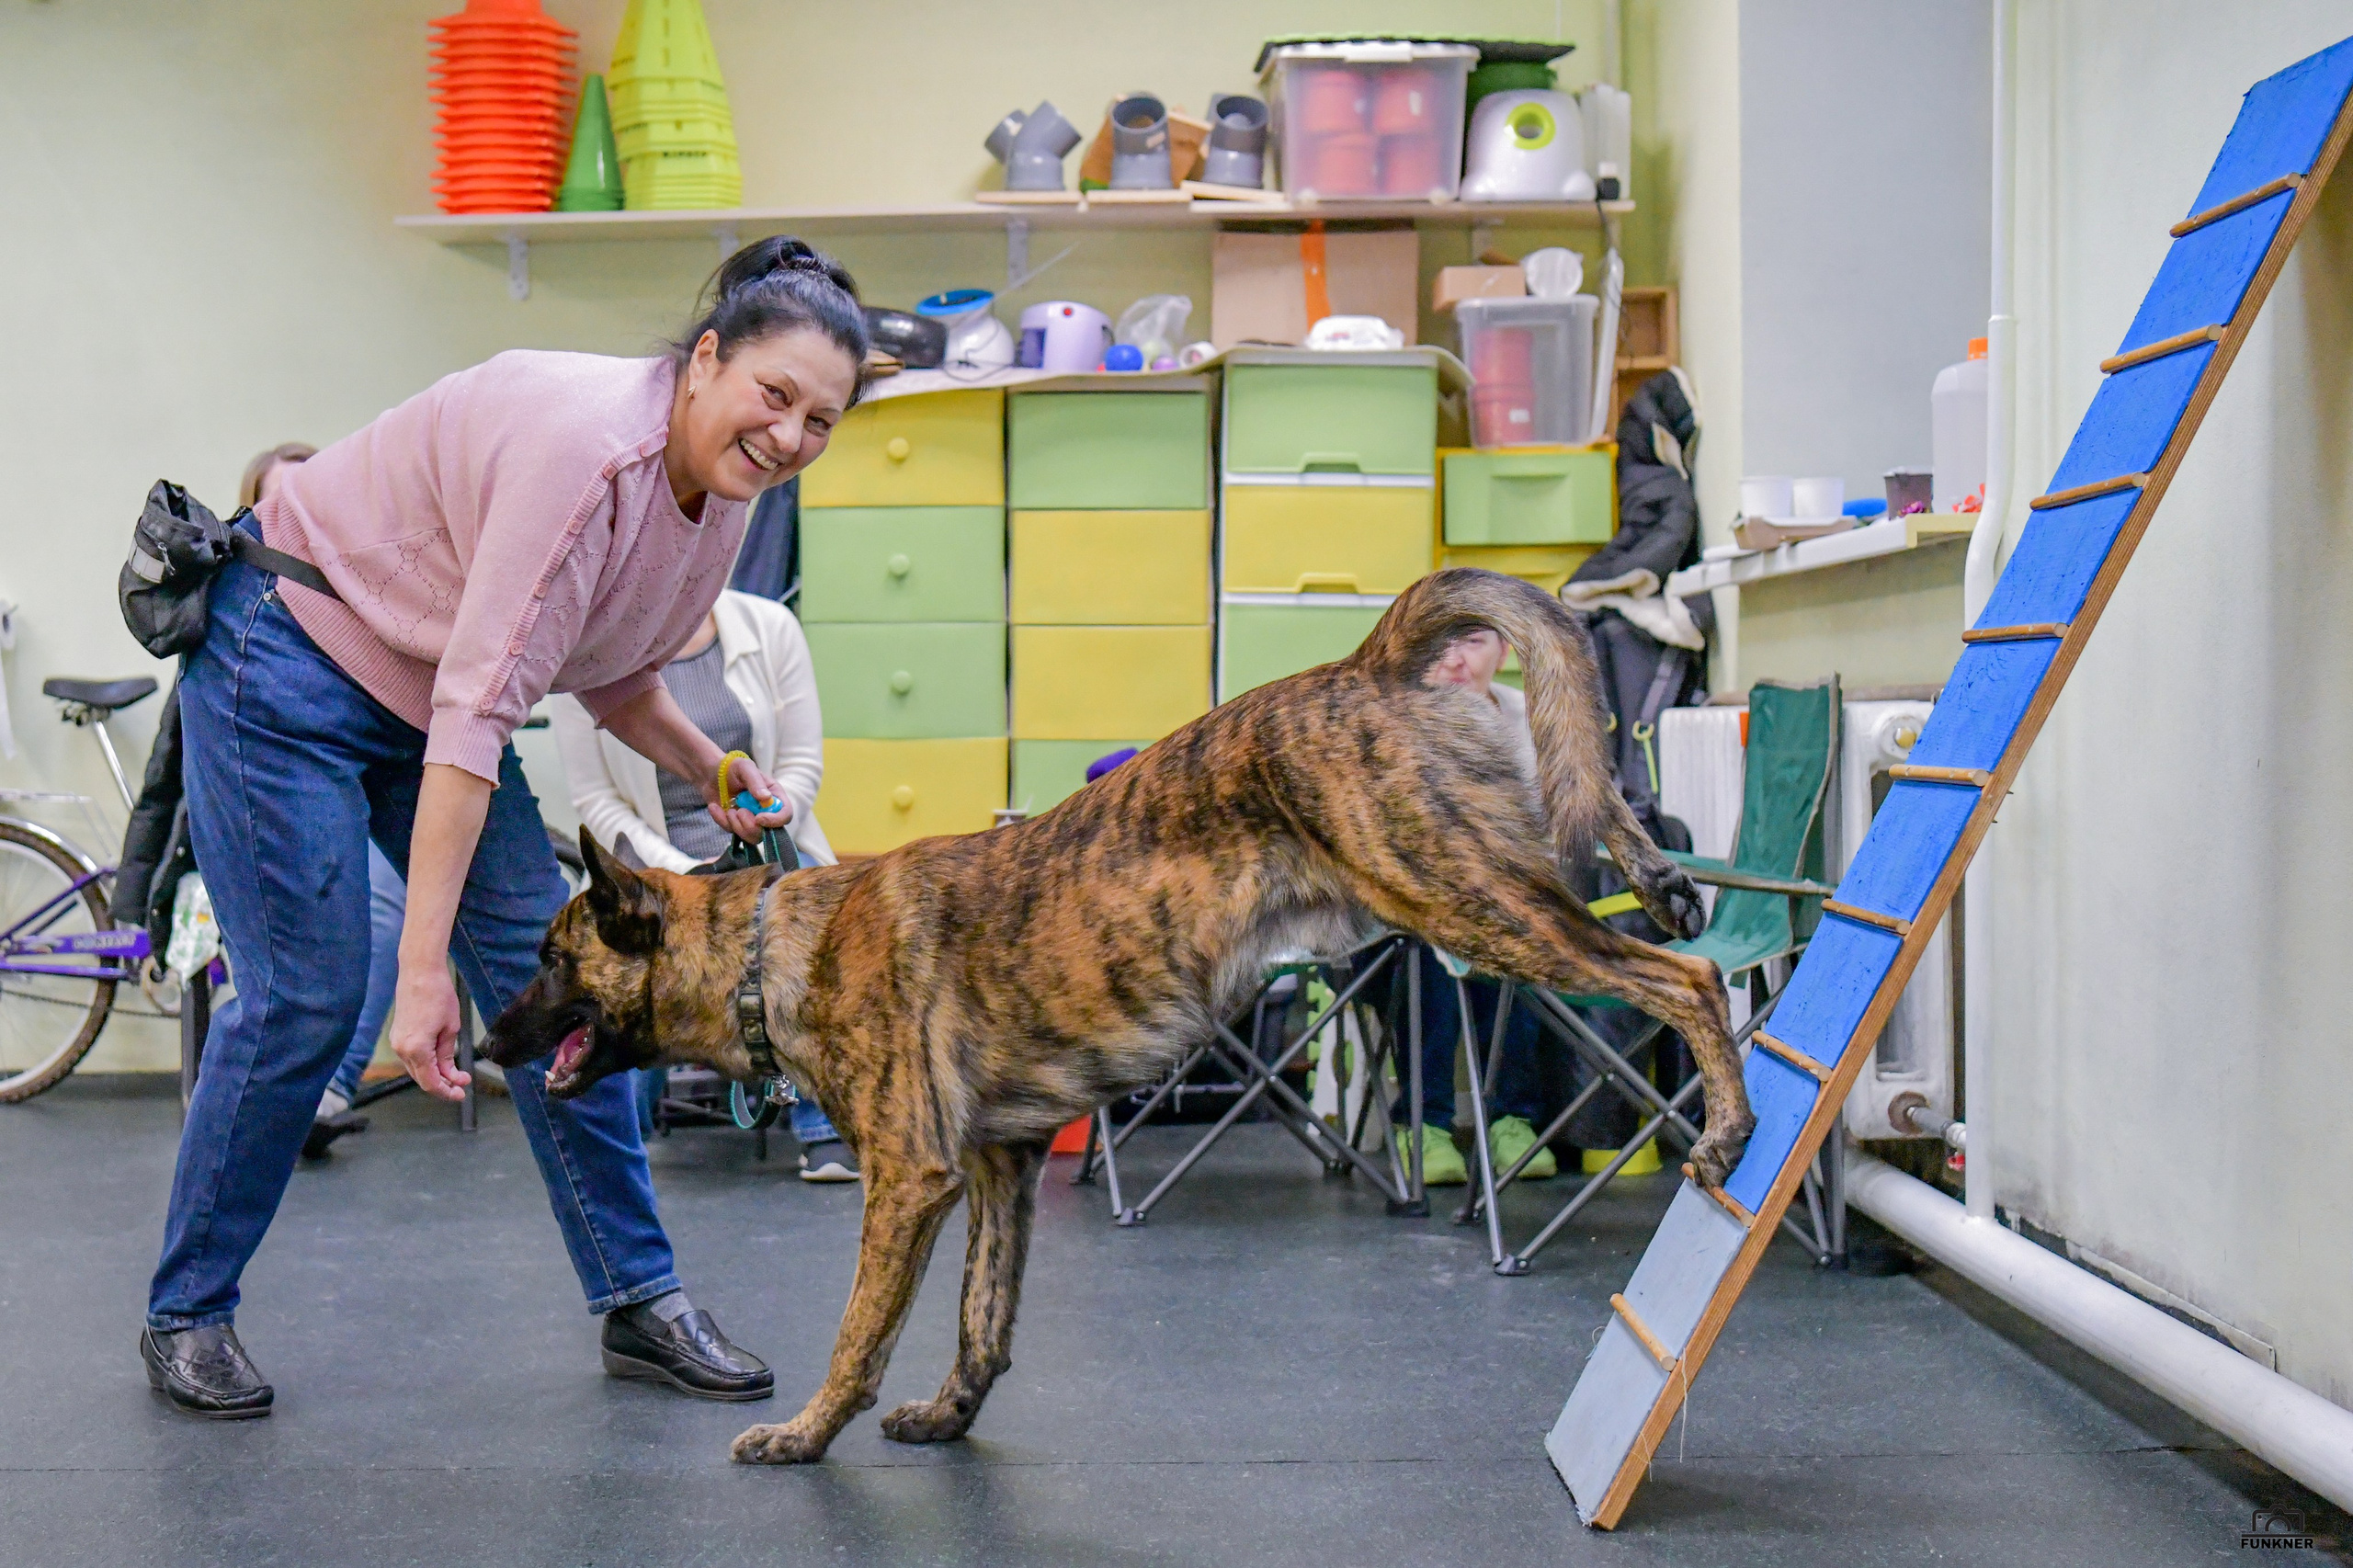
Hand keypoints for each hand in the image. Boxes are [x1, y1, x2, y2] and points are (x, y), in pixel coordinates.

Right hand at [389, 958, 468, 1102]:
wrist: (419, 972)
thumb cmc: (438, 995)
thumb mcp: (450, 1028)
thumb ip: (447, 1055)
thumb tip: (450, 1073)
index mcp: (416, 1049)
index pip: (430, 1082)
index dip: (446, 1092)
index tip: (461, 1094)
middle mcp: (402, 1049)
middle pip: (422, 1079)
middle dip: (443, 1084)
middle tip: (462, 1084)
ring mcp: (397, 1042)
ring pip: (417, 1069)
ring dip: (435, 1074)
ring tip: (456, 1073)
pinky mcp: (397, 1035)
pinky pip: (412, 1057)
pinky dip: (426, 1063)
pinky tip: (441, 1061)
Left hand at [711, 755, 792, 843]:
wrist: (710, 773)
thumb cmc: (731, 767)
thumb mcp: (744, 768)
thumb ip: (755, 782)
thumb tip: (766, 798)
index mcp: (774, 795)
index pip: (785, 814)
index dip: (775, 820)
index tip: (759, 818)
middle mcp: (766, 810)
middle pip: (769, 832)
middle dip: (751, 826)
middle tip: (739, 811)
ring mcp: (751, 819)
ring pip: (752, 837)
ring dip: (736, 825)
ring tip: (729, 809)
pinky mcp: (737, 825)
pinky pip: (732, 832)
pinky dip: (721, 820)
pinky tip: (715, 807)